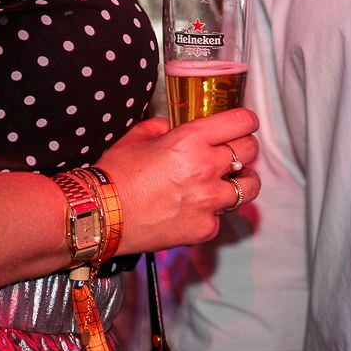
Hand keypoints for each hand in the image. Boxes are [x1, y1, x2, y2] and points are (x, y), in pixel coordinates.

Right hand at [95, 108, 260, 251]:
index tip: (243, 125)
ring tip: (229, 183)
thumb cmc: (115, 174)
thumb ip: (161, 127)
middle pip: (250, 151)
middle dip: (244, 149)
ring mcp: (208, 201)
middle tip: (233, 153)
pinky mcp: (204, 228)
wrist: (100, 215)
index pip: (242, 122)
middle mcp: (206, 168)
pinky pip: (220, 217)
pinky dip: (211, 213)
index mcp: (191, 139)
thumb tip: (172, 128)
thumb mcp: (137, 137)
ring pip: (249, 187)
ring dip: (241, 182)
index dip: (246, 122)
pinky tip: (193, 211)